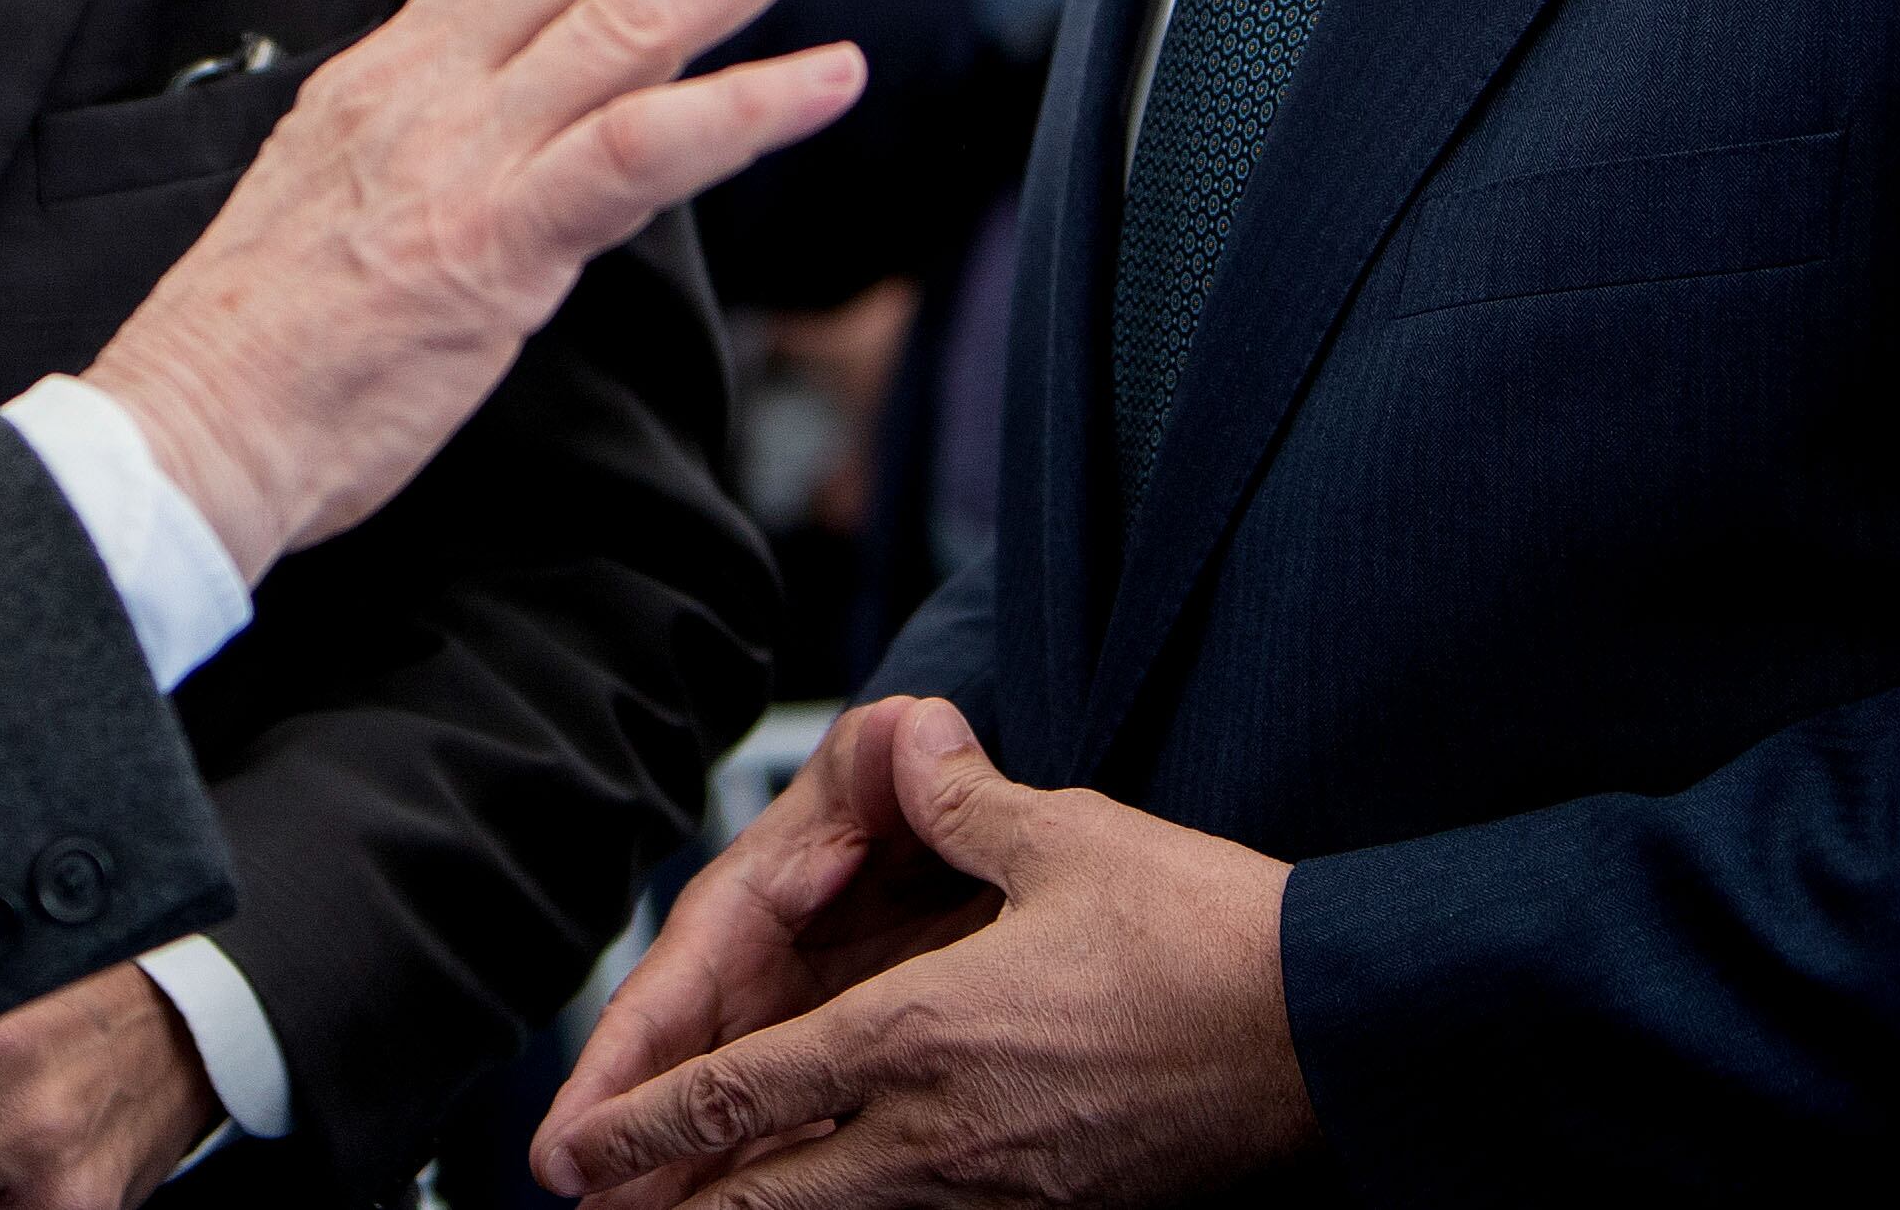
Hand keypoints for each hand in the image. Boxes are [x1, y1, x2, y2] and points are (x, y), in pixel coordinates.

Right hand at [83, 0, 868, 578]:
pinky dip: (748, 107)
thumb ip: (435, 151)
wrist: (187, 429)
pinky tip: (831, 75)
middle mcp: (428, 90)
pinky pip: (642, 154)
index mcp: (388, 75)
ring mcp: (464, 158)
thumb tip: (524, 139)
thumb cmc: (258, 348)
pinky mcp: (495, 242)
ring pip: (631, 20)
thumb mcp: (339, 201)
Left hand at [534, 701, 1312, 1206]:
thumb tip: (904, 737)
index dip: (646, 1124)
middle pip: (771, 1197)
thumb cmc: (1201, 934)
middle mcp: (938, 1127)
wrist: (1328, 1033)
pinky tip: (847, 1203)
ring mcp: (996, 1181)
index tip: (570, 1154)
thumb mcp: (1062, 836)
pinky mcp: (1054, 1202)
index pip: (744, 1089)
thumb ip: (958, 798)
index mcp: (918, 1035)